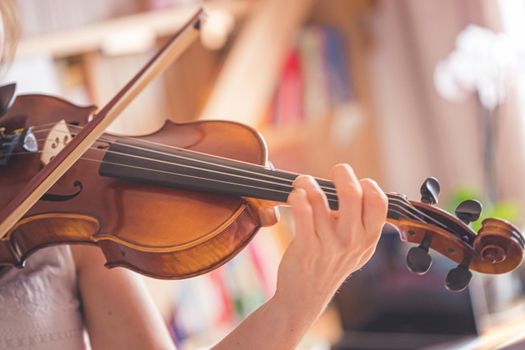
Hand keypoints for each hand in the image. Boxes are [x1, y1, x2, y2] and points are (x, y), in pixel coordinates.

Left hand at [274, 164, 387, 316]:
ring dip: (308, 182)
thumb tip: (359, 186)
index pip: (378, 201)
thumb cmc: (330, 264)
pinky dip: (297, 196)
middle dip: (341, 173)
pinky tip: (295, 196)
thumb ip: (363, 222)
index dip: (367, 184)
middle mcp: (352, 241)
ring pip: (319, 198)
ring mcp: (329, 244)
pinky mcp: (306, 246)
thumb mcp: (357, 249)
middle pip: (351, 193)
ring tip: (304, 184)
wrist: (306, 296)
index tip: (356, 182)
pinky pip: (302, 210)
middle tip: (334, 172)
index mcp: (369, 238)